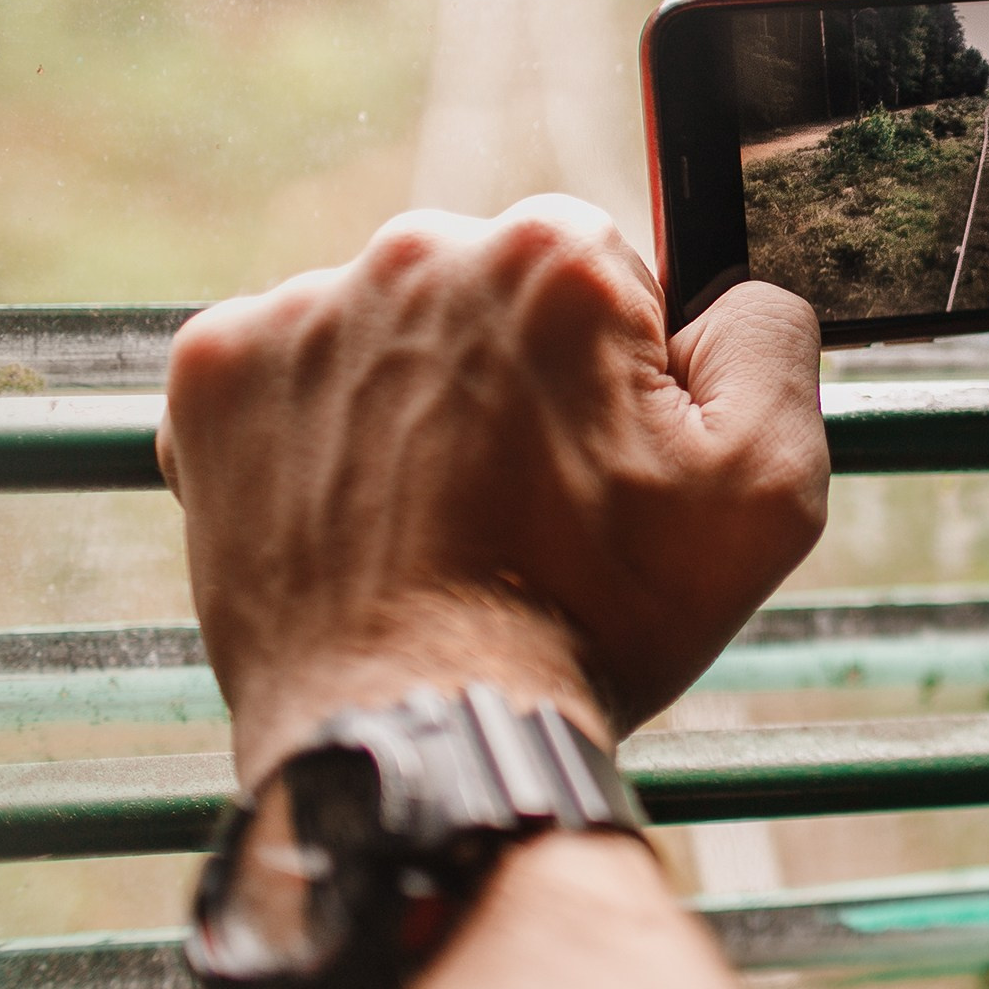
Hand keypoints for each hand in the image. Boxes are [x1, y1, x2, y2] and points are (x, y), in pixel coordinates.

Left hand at [159, 195, 828, 786]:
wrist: (417, 735)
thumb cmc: (597, 619)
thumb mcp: (770, 482)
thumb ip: (773, 337)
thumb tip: (733, 291)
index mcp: (553, 254)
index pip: (610, 280)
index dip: (622, 381)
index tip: (604, 468)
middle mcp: (416, 252)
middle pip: (494, 295)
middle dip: (518, 379)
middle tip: (529, 507)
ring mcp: (301, 314)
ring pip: (394, 334)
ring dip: (420, 404)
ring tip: (439, 523)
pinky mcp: (215, 378)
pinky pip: (294, 376)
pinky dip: (325, 436)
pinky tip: (363, 515)